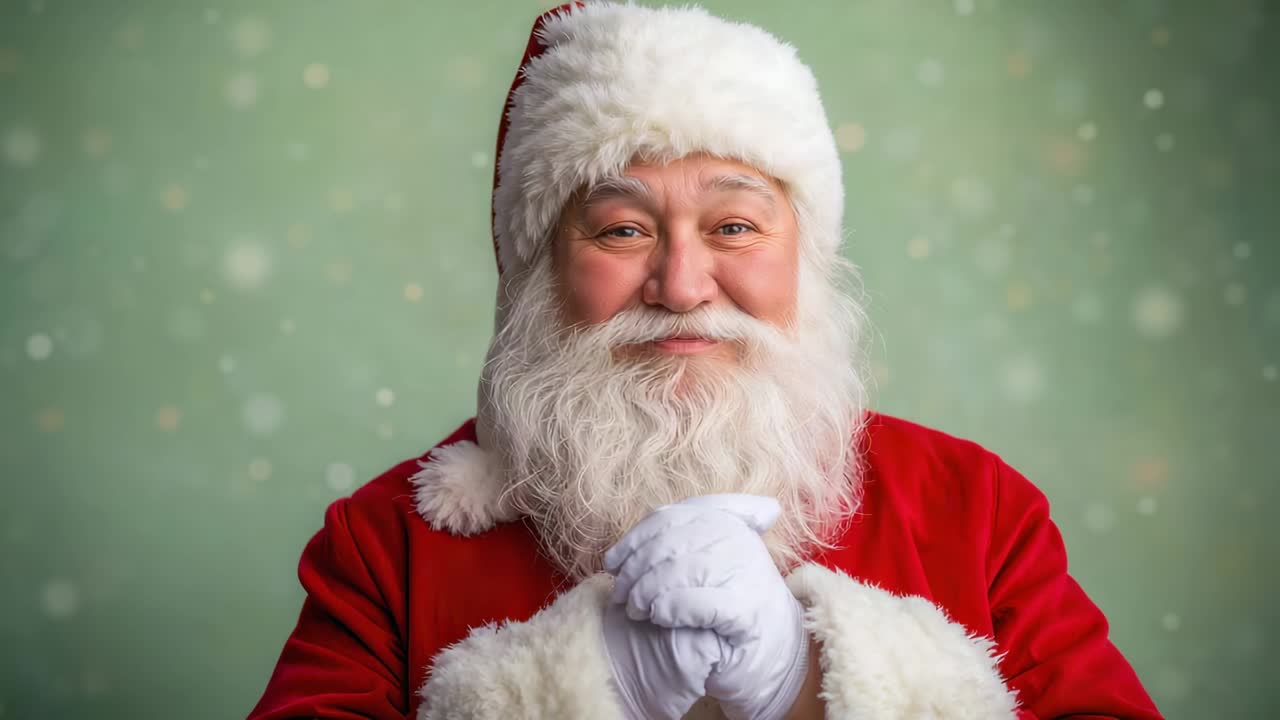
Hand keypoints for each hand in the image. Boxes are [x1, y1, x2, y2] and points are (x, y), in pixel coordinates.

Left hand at [605, 494, 809, 719]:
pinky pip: (701, 603)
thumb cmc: (726, 607)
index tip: (612, 563)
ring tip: (636, 610)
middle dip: (636, 568)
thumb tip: (625, 540)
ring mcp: (750, 574)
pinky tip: (659, 617)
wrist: (774, 654)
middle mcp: (743, 541)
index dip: (633, 539)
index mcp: (728, 522)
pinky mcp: (749, 612)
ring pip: (683, 569)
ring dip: (648, 590)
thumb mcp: (704, 564)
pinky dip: (672, 607)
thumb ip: (674, 543)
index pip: (669, 517)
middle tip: (620, 594)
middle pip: (671, 542)